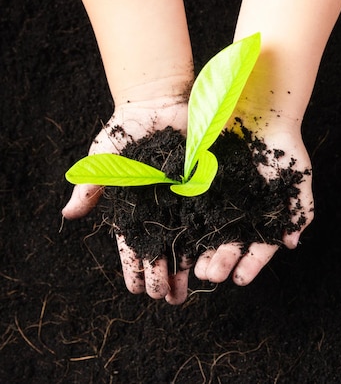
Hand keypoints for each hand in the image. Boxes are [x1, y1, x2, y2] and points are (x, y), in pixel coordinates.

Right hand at [62, 98, 191, 304]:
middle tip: (167, 300)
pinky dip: (208, 240)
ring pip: (185, 241)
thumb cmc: (126, 129)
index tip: (136, 290)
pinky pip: (208, 218)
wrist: (159, 102)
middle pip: (161, 250)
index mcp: (134, 208)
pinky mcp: (205, 188)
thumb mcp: (104, 157)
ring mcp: (183, 200)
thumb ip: (91, 186)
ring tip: (188, 291)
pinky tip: (211, 261)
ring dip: (186, 267)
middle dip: (163, 276)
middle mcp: (160, 209)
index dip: (135, 268)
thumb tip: (68, 216)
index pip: (133, 245)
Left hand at [194, 116, 313, 285]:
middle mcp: (241, 214)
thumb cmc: (285, 146)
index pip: (259, 248)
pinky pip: (193, 208)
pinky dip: (187, 225)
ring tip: (196, 267)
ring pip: (210, 233)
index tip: (241, 279)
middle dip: (222, 262)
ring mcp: (220, 200)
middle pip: (231, 245)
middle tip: (212, 275)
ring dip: (202, 252)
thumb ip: (300, 210)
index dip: (251, 264)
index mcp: (264, 217)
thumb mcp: (298, 178)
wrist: (261, 111)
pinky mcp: (201, 184)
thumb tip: (291, 244)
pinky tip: (180, 240)